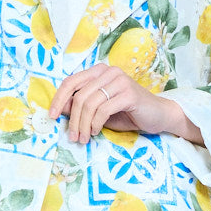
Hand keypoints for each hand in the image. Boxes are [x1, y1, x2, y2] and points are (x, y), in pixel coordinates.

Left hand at [48, 63, 203, 144]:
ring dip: (83, 125)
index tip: (52, 116)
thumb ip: (81, 106)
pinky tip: (96, 131)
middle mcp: (109, 71)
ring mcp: (120, 81)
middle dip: (73, 119)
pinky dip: (96, 123)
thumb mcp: (99, 110)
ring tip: (83, 138)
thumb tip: (61, 109)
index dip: (59, 99)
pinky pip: (103, 110)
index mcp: (99, 71)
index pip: (71, 81)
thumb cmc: (127, 113)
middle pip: (79, 95)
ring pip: (90, 103)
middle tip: (73, 137)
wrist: (158, 116)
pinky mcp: (129, 94)